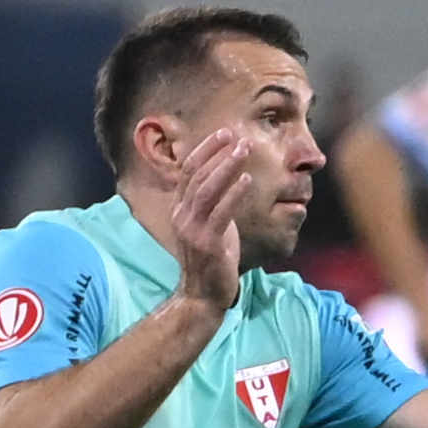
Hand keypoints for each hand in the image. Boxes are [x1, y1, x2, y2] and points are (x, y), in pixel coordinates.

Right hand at [162, 123, 247, 312]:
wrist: (204, 294)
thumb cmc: (212, 258)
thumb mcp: (209, 223)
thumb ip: (213, 201)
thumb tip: (227, 175)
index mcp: (180, 208)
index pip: (189, 170)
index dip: (206, 149)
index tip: (224, 133)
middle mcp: (181, 215)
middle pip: (196, 174)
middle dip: (217, 152)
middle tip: (238, 136)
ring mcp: (192, 229)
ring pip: (207, 189)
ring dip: (226, 167)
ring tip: (244, 150)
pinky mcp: (207, 243)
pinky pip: (220, 212)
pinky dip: (233, 193)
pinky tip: (247, 180)